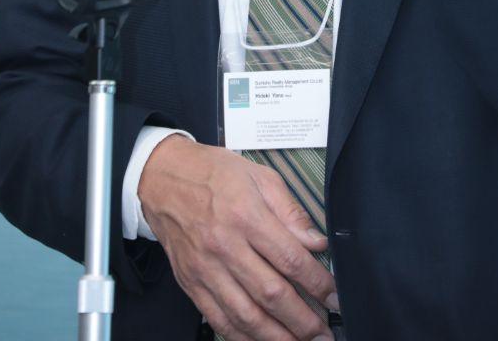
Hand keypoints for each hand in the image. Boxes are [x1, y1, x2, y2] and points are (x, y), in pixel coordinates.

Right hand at [139, 136, 336, 340]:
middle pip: (271, 294)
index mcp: (246, 215)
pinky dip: (242, 337)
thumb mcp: (258, 175)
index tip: (335, 297)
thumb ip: (290, 211)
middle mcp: (225, 245)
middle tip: (324, 332)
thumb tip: (316, 241)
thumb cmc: (211, 173)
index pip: (290, 259)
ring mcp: (205, 268)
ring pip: (246, 315)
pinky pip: (219, 319)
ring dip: (277, 337)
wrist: (162, 177)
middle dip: (303, 320)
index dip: (318, 284)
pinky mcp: (191, 283)